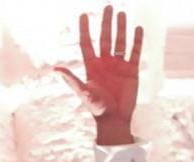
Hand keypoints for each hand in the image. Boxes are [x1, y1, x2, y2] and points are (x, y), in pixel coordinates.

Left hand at [55, 6, 141, 144]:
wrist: (115, 119)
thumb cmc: (97, 108)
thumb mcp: (83, 92)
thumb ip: (71, 79)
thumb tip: (55, 69)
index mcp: (92, 66)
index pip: (87, 43)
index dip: (85, 29)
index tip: (83, 14)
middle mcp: (105, 63)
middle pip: (105, 38)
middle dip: (106, 23)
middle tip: (108, 6)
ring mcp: (118, 65)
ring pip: (120, 42)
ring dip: (121, 28)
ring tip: (122, 13)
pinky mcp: (131, 70)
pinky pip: (134, 52)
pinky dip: (136, 40)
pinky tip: (138, 28)